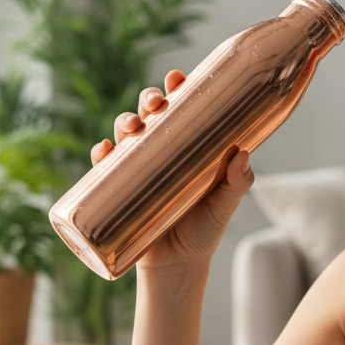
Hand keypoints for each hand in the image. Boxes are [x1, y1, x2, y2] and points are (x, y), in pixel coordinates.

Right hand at [90, 70, 254, 270]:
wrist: (176, 267)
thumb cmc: (204, 231)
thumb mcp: (224, 206)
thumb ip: (237, 184)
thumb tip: (242, 155)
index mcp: (189, 147)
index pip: (182, 109)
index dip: (177, 88)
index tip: (178, 77)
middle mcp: (162, 152)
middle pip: (151, 114)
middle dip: (149, 100)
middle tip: (155, 103)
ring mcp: (139, 168)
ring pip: (127, 134)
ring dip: (124, 121)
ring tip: (132, 127)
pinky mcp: (120, 189)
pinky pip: (104, 166)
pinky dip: (101, 154)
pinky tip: (104, 149)